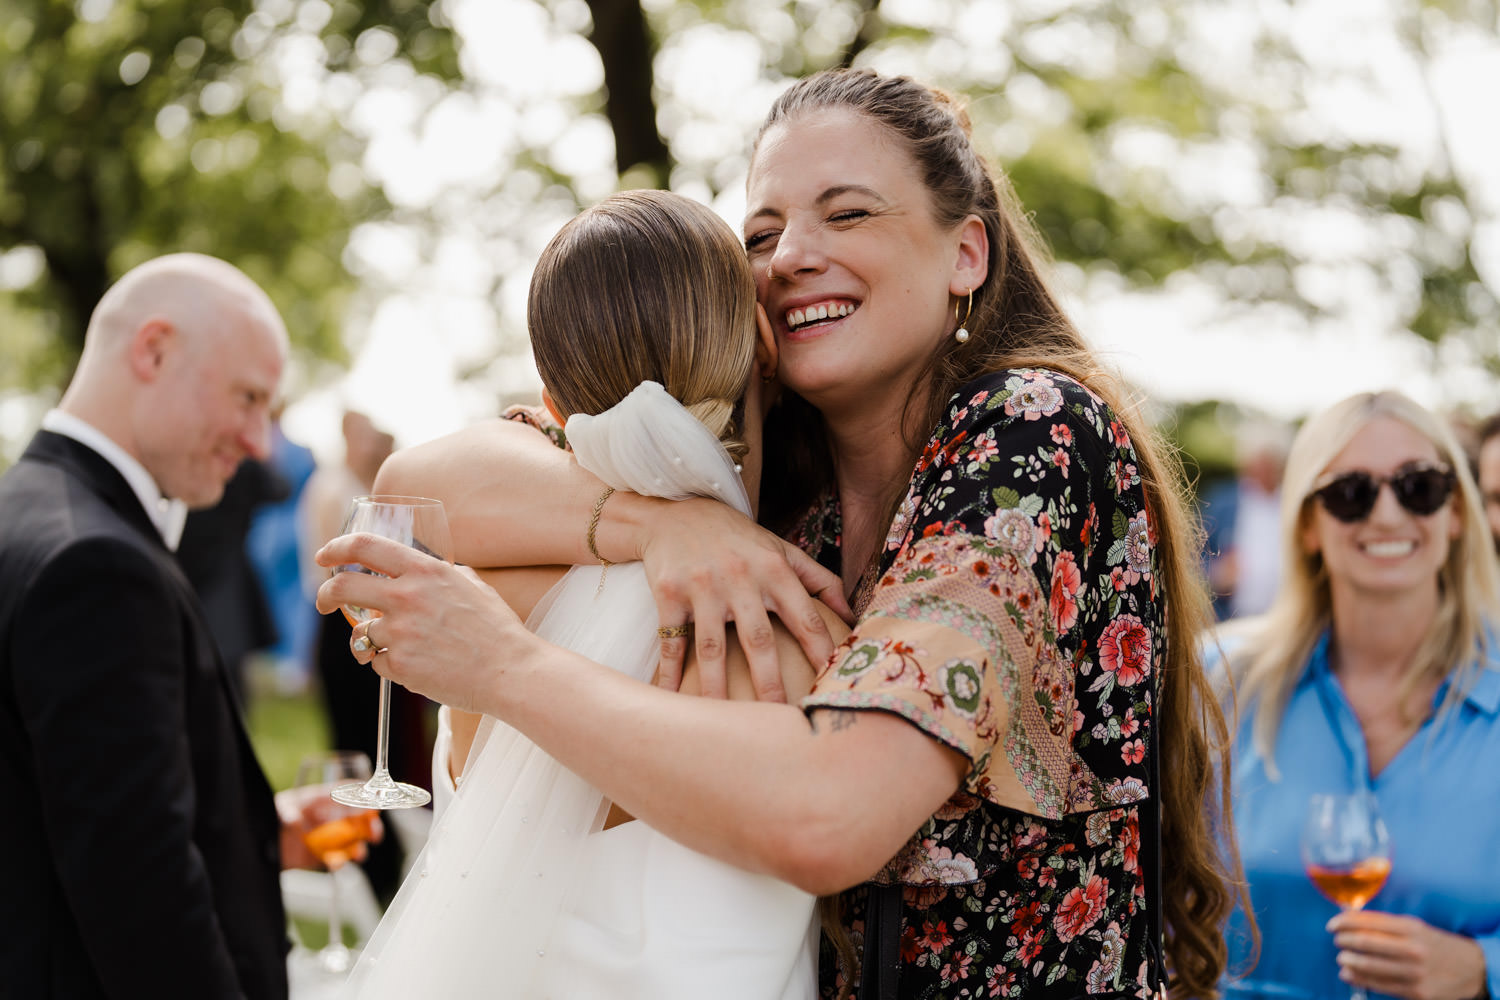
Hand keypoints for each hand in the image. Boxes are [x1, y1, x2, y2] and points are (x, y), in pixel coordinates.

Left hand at [274, 785, 383, 870]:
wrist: (261, 847)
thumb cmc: (270, 819)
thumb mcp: (277, 811)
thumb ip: (286, 814)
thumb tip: (294, 822)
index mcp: (318, 800)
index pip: (344, 793)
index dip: (361, 794)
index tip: (374, 799)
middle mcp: (326, 817)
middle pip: (355, 819)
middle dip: (369, 825)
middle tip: (374, 832)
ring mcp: (326, 837)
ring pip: (351, 841)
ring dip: (359, 847)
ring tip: (359, 854)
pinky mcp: (321, 856)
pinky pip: (336, 859)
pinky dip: (339, 862)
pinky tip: (337, 864)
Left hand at [315, 532, 537, 713]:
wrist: (510, 671)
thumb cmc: (497, 629)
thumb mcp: (472, 585)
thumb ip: (441, 574)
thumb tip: (419, 571)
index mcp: (425, 571)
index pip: (364, 546)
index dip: (335, 548)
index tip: (325, 556)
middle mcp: (407, 597)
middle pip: (341, 587)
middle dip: (324, 594)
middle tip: (323, 602)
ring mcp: (401, 633)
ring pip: (361, 633)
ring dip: (370, 640)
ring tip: (398, 648)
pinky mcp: (400, 666)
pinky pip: (379, 663)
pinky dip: (392, 666)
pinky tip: (421, 666)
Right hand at [636, 497, 850, 701]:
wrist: (674, 512)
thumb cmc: (737, 538)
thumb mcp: (780, 549)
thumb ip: (820, 580)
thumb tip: (854, 617)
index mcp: (773, 569)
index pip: (805, 618)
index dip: (822, 653)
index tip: (834, 686)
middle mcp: (739, 577)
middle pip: (759, 640)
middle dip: (771, 683)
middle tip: (780, 721)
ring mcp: (702, 586)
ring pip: (712, 649)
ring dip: (717, 689)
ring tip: (724, 724)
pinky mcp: (669, 592)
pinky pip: (670, 641)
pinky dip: (668, 674)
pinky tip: (668, 701)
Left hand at [1328, 910, 1487, 999]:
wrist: (1470, 969)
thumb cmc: (1434, 944)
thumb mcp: (1414, 926)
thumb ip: (1383, 924)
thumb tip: (1347, 920)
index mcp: (1411, 928)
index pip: (1368, 922)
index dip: (1344, 922)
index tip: (1332, 925)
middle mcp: (1413, 949)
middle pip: (1365, 943)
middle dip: (1344, 941)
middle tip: (1336, 940)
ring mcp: (1414, 973)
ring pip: (1368, 966)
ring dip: (1347, 961)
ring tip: (1341, 957)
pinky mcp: (1416, 993)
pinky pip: (1379, 986)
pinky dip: (1358, 978)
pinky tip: (1348, 973)